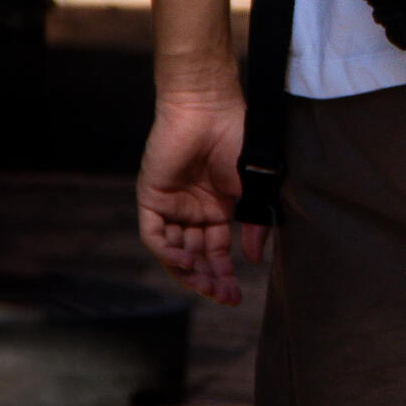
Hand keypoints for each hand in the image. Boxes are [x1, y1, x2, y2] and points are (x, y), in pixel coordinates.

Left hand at [136, 88, 265, 306]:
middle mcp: (193, 211)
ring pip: (174, 252)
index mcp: (217, 209)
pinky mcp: (152, 199)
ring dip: (188, 271)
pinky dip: (168, 253)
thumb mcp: (254, 186)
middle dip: (208, 280)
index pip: (217, 253)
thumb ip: (254, 222)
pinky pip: (155, 236)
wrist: (209, 108)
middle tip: (222, 296)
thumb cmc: (237, 137)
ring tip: (206, 282)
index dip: (225, 275)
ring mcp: (171, 206)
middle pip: (196, 257)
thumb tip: (254, 259)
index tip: (236, 297)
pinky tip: (186, 262)